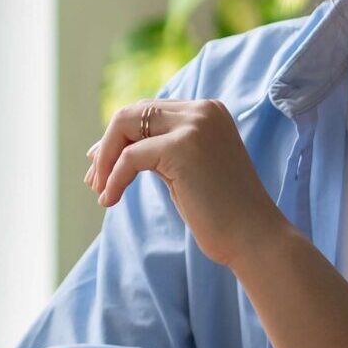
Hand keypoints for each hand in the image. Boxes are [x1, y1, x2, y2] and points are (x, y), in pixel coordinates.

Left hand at [87, 98, 292, 267]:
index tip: (102, 164)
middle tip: (94, 179)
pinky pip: (130, 158)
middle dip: (108, 145)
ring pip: (126, 126)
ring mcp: (194, 126)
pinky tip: (109, 200)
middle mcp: (202, 110)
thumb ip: (159, 149)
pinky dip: (114, 179)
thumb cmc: (221, 212)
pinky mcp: (182, 148)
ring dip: (106, 160)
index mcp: (208, 111)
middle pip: (133, 112)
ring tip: (99, 189)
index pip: (148, 110)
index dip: (119, 136)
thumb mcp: (188, 168)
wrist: (253, 238)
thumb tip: (107, 147)